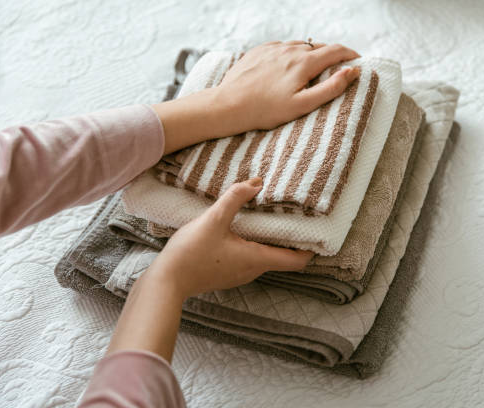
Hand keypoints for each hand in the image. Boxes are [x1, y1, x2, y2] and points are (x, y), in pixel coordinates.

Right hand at [147, 177, 312, 299]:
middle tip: (295, 217)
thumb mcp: (213, 219)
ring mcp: (240, 275)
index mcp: (257, 259)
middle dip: (290, 240)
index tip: (318, 232)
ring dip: (271, 242)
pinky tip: (244, 231)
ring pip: (265, 258)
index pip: (296, 260)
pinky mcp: (228, 274)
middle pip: (282, 258)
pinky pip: (250, 260)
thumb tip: (257, 182)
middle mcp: (253, 271)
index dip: (310, 248)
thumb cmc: (191, 253)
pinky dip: (255, 247)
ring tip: (270, 220)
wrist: (165, 281)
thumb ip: (235, 198)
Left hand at [218, 41, 360, 129]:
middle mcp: (290, 50)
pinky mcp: (259, 51)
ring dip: (312, 53)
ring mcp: (273, 48)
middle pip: (319, 47)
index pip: (336, 51)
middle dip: (332, 55)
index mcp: (303, 62)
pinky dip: (292, 53)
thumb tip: (352, 71)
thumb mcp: (302, 105)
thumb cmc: (266, 110)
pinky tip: (289, 66)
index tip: (359, 60)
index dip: (350, 54)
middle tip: (338, 68)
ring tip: (315, 67)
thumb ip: (330, 88)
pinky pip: (282, 47)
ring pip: (300, 45)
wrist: (229, 105)